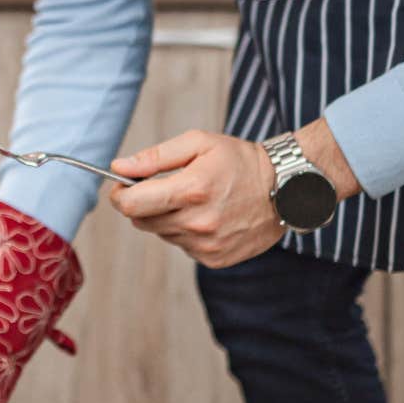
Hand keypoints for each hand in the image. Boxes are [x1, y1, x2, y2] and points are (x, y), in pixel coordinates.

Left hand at [105, 130, 283, 268]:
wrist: (285, 188)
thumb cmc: (239, 160)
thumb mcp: (198, 143)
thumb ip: (154, 157)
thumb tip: (118, 168)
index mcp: (190, 190)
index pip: (131, 204)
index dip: (119, 195)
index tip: (122, 186)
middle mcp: (197, 222)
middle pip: (141, 221)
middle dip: (143, 204)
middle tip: (160, 188)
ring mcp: (207, 244)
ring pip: (162, 234)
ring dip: (166, 217)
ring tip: (193, 200)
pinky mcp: (215, 258)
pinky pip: (183, 246)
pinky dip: (186, 232)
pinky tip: (207, 216)